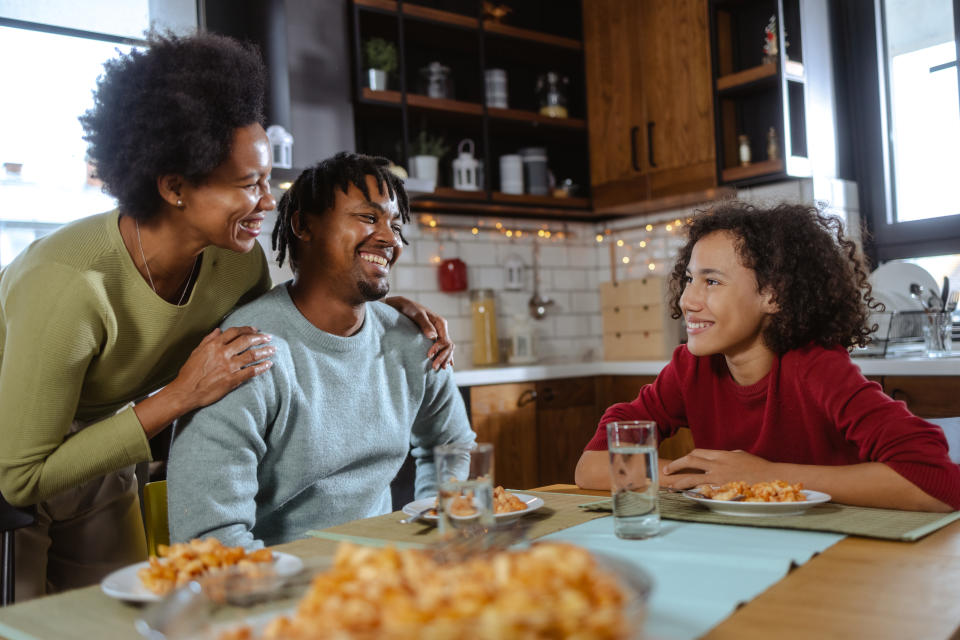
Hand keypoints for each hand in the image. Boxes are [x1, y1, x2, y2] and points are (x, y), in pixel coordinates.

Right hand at [168, 326, 275, 410]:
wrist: (185, 392)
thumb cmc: (189, 373)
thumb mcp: (196, 352)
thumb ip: (208, 340)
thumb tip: (218, 330)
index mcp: (214, 345)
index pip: (234, 332)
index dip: (247, 329)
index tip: (256, 330)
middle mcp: (223, 353)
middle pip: (246, 341)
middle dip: (259, 338)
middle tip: (268, 337)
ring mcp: (229, 367)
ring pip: (251, 355)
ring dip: (264, 351)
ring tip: (273, 349)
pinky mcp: (232, 380)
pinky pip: (250, 372)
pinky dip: (261, 367)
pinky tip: (268, 364)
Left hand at [384, 296, 454, 369]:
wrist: (402, 306)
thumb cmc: (409, 309)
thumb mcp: (417, 315)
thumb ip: (425, 324)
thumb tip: (433, 336)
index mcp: (440, 323)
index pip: (444, 340)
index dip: (438, 350)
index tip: (428, 356)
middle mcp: (442, 329)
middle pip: (448, 346)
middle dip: (443, 357)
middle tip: (434, 367)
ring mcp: (439, 333)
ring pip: (447, 349)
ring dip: (445, 358)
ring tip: (439, 368)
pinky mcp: (434, 337)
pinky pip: (443, 348)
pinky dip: (445, 356)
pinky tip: (445, 364)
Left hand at [660, 449, 775, 489]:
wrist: (772, 478)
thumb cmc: (759, 468)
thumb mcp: (741, 456)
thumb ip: (727, 456)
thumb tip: (720, 458)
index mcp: (722, 455)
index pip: (698, 453)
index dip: (686, 457)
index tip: (680, 462)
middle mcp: (718, 464)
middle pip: (690, 460)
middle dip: (676, 465)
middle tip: (666, 471)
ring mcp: (719, 477)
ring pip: (692, 477)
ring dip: (679, 481)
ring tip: (670, 486)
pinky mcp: (722, 490)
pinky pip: (703, 491)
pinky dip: (693, 493)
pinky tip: (686, 497)